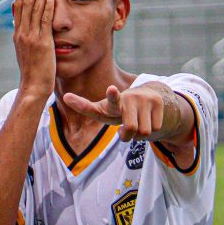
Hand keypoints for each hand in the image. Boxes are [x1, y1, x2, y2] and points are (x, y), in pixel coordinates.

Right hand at [12, 0, 55, 98]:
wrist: (33, 87)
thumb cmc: (33, 72)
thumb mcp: (26, 51)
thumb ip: (25, 36)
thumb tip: (20, 24)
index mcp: (18, 34)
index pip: (19, 7)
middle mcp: (22, 33)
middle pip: (25, 3)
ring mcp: (31, 38)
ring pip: (34, 9)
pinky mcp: (42, 43)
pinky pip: (44, 21)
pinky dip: (47, 7)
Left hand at [64, 84, 178, 141]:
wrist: (146, 99)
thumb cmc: (118, 109)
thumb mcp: (102, 109)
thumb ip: (85, 106)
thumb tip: (65, 96)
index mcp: (112, 101)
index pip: (111, 100)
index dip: (112, 96)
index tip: (111, 89)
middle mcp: (129, 97)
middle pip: (131, 128)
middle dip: (127, 135)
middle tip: (123, 131)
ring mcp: (145, 98)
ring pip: (145, 131)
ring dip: (139, 134)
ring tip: (135, 124)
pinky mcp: (158, 102)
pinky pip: (156, 128)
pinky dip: (151, 130)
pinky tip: (147, 120)